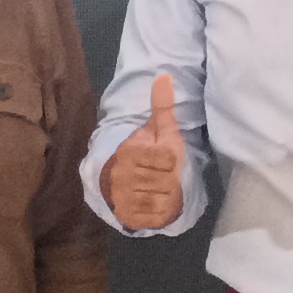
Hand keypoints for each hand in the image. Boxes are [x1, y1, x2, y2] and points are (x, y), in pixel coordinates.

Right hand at [104, 77, 186, 229]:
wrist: (133, 186)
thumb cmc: (155, 157)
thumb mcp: (163, 131)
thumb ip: (163, 107)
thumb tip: (165, 75)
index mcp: (129, 151)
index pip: (166, 158)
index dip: (171, 160)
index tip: (164, 160)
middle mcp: (121, 175)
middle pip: (165, 181)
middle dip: (170, 180)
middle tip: (162, 177)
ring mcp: (122, 197)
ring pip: (161, 199)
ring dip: (167, 197)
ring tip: (160, 190)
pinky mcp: (127, 216)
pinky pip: (155, 216)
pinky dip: (161, 212)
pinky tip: (157, 204)